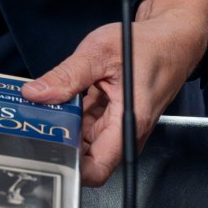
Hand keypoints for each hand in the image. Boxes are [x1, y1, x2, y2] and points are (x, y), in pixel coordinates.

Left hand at [24, 0, 207, 186]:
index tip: (45, 153)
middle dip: (60, 142)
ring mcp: (119, 126)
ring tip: (43, 108)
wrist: (173, 38)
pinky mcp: (114, 116)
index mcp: (128, 125)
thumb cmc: (151, 45)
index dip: (70, 168)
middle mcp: (125, 132)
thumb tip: (36, 94)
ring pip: (83, 137)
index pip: (96, 170)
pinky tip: (61, 98)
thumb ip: (67, 75)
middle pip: (85, 154)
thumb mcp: (101, 52)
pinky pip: (87, 123)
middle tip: (35, 125)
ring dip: (64, 125)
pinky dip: (73, 113)